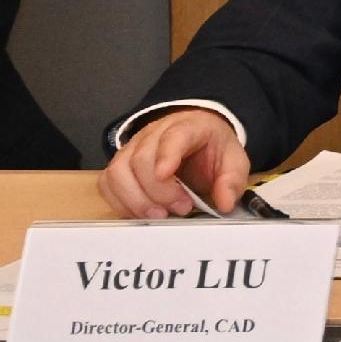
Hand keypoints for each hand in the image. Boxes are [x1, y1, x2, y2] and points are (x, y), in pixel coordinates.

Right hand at [100, 108, 248, 218]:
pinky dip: (120, 202)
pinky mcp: (119, 165)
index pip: (173, 136)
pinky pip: (107, 183)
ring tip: (158, 215)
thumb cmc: (210, 149)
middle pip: (141, 158)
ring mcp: (132, 148)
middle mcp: (154, 133)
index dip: (166, 155)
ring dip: (135, 199)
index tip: (165, 174)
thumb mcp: (233, 160)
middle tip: (180, 208)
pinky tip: (140, 213)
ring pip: (118, 171)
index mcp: (188, 126)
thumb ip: (231, 180)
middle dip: (158, 191)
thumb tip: (225, 203)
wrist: (195, 138)